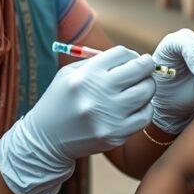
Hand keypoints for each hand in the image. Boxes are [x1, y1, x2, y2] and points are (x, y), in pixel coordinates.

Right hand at [0, 46, 154, 193]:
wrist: (46, 139)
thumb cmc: (61, 101)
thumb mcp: (70, 74)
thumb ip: (99, 62)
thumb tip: (133, 57)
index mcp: (86, 75)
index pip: (122, 54)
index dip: (131, 54)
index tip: (133, 59)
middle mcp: (98, 93)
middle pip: (139, 70)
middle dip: (146, 66)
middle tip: (145, 69)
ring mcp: (109, 116)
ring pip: (146, 92)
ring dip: (147, 86)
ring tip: (139, 88)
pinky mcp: (116, 135)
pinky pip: (145, 115)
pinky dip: (144, 108)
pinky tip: (134, 107)